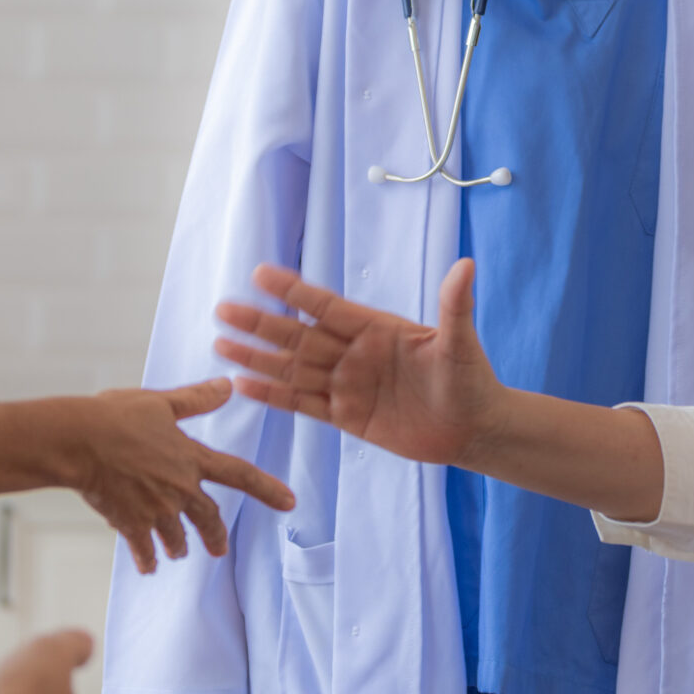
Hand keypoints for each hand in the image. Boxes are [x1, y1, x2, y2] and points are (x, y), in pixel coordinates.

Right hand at [69, 379, 294, 573]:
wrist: (79, 441)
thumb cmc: (116, 416)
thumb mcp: (161, 403)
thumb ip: (196, 400)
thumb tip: (229, 386)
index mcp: (192, 458)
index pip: (240, 475)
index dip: (268, 488)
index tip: (290, 502)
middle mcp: (180, 488)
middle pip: (208, 517)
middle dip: (215, 536)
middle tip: (219, 550)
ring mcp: (156, 510)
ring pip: (176, 537)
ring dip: (178, 546)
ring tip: (176, 553)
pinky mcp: (130, 524)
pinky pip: (143, 549)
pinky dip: (146, 558)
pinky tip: (146, 565)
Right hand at [216, 260, 505, 467]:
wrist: (473, 428)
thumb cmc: (470, 379)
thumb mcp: (460, 342)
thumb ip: (455, 306)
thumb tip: (467, 264)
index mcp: (376, 329)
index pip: (326, 306)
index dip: (294, 291)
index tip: (260, 274)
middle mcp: (355, 353)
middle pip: (299, 336)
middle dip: (261, 324)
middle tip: (223, 309)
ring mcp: (347, 384)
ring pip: (294, 368)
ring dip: (258, 358)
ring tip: (220, 345)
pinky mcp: (346, 416)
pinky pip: (303, 403)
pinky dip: (273, 395)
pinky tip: (244, 384)